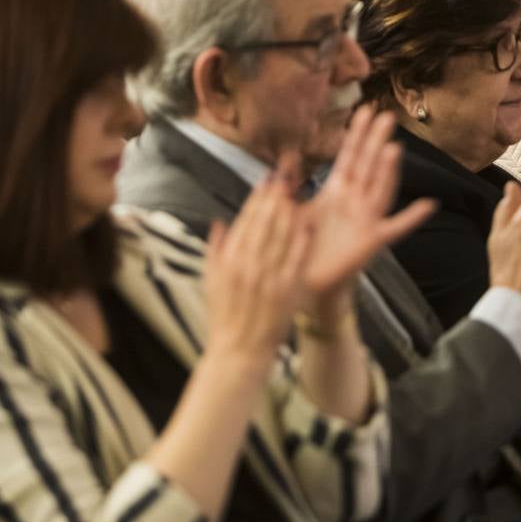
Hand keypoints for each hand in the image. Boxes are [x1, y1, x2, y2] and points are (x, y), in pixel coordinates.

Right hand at [202, 177, 311, 368]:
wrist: (238, 350)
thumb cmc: (224, 315)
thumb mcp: (211, 281)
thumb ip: (215, 249)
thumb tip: (220, 222)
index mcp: (229, 260)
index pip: (245, 221)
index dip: (258, 197)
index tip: (267, 178)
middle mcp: (247, 265)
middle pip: (264, 222)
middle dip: (276, 194)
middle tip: (287, 171)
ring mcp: (267, 277)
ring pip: (280, 235)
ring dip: (290, 209)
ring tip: (299, 186)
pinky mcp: (286, 291)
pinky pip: (296, 259)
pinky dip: (302, 239)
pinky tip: (309, 221)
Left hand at [302, 106, 436, 320]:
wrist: (306, 282)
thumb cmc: (301, 245)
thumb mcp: (292, 211)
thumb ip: (290, 185)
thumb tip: (286, 157)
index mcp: (336, 191)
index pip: (348, 156)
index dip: (356, 134)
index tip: (364, 110)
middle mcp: (355, 200)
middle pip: (368, 164)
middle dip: (375, 140)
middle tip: (386, 115)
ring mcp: (366, 219)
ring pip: (380, 188)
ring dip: (388, 169)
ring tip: (394, 148)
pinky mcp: (372, 240)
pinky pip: (395, 228)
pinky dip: (412, 217)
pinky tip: (428, 205)